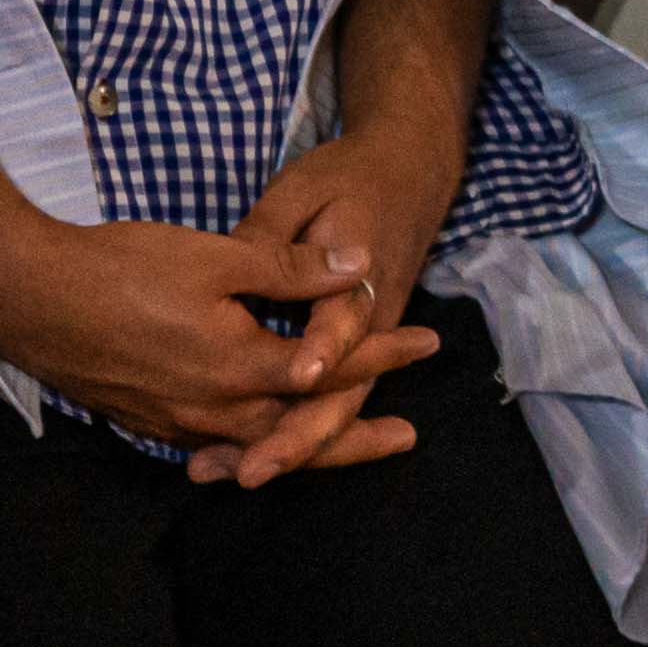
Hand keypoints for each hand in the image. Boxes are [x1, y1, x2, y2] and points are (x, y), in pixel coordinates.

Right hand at [0, 201, 432, 452]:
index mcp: (240, 369)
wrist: (32, 298)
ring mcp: (178, 422)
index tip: (427, 342)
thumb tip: (356, 268)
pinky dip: (251, 445)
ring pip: (260, 444)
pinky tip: (259, 441)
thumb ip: (291, 268)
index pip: (331, 367)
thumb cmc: (123, 270)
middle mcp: (214, 410)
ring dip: (307, 444)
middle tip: (407, 435)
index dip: (383, 352)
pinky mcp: (150, 420)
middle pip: (303, 430)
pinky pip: (217, 444)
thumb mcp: (218, 257)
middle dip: (359, 433)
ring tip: (345, 443)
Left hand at [193, 0, 499, 484]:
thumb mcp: (305, 188)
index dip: (323, 350)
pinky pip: (327, 402)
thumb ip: (275, 234)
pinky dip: (292, 432)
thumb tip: (237, 265)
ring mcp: (363, 341)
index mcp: (360, 279)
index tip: (301, 375)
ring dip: (291, 447)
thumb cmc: (352, 176)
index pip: (343, 325)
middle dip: (298, 438)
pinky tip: (241, 453)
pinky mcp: (352, 350)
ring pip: (335, 409)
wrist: (410, 172)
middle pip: (342, 393)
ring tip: (238, 475)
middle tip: (253, 470)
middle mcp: (368, 321)